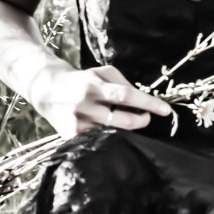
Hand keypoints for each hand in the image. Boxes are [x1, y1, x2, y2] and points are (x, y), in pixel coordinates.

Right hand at [33, 64, 172, 136]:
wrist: (46, 89)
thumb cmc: (83, 80)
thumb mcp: (102, 72)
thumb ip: (123, 82)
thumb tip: (144, 100)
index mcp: (94, 85)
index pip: (126, 95)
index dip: (147, 103)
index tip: (166, 110)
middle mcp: (85, 104)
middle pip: (121, 119)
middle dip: (140, 121)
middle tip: (147, 118)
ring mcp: (77, 122)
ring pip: (111, 133)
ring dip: (125, 131)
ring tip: (127, 123)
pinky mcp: (70, 135)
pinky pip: (98, 141)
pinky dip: (109, 139)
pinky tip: (112, 135)